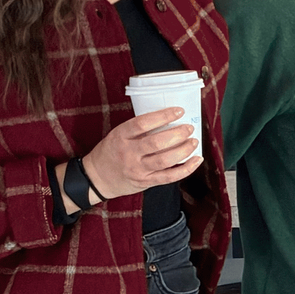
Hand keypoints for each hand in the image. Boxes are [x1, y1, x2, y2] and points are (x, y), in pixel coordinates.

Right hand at [80, 106, 201, 200]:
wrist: (97, 178)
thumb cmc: (111, 152)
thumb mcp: (118, 135)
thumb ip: (138, 129)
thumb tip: (169, 118)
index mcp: (120, 137)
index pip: (142, 123)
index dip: (163, 116)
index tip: (179, 111)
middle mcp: (128, 153)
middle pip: (156, 143)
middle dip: (178, 134)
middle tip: (189, 128)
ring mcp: (137, 170)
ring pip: (165, 160)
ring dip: (184, 150)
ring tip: (194, 141)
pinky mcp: (145, 182)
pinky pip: (169, 177)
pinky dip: (186, 168)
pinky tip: (197, 160)